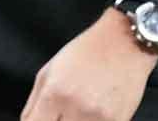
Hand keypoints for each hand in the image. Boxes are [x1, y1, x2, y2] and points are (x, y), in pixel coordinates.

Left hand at [21, 8, 157, 120]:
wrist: (124, 43)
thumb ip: (33, 103)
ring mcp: (99, 118)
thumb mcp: (49, 71)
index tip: (43, 118)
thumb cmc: (85, 53)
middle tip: (60, 112)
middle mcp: (76, 108)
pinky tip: (94, 110)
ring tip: (79, 108)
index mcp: (54, 94)